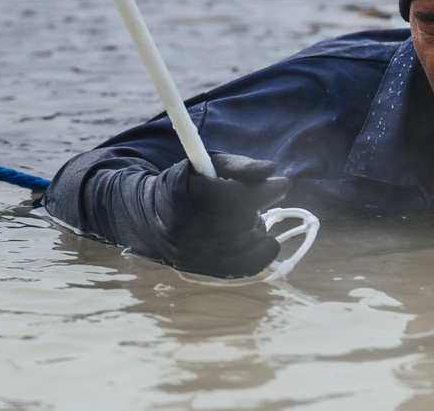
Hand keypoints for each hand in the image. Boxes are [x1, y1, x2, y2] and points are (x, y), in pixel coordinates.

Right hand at [118, 153, 290, 277]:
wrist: (151, 215)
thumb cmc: (189, 183)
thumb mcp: (211, 163)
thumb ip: (241, 165)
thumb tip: (271, 169)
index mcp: (190, 196)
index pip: (238, 198)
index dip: (267, 190)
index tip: (282, 183)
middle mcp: (190, 230)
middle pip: (245, 221)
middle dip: (257, 207)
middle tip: (252, 198)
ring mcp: (196, 254)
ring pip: (247, 243)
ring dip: (256, 227)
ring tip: (241, 215)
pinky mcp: (203, 270)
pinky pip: (244, 267)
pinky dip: (261, 253)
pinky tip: (264, 241)